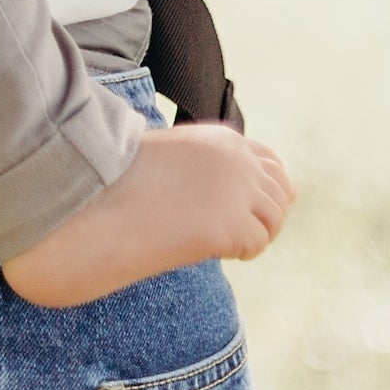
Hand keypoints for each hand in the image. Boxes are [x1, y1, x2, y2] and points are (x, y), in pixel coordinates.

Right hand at [1, 124, 296, 309]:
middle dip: (261, 214)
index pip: (271, 162)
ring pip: (273, 220)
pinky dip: (240, 251)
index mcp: (224, 139)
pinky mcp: (233, 224)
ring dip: (251, 232)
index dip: (265, 188)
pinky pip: (257, 243)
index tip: (244, 206)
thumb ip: (219, 166)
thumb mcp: (180, 159)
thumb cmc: (133, 183)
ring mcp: (239, 191)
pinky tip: (210, 247)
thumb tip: (284, 191)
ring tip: (215, 238)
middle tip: (227, 229)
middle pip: (279, 193)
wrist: (105, 203)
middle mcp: (239, 160)